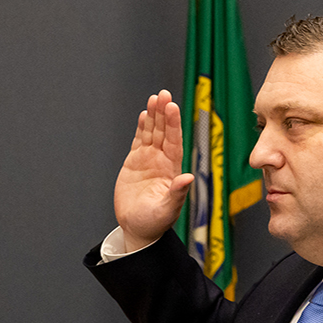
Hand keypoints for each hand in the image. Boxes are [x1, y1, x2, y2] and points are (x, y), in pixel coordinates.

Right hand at [110, 91, 195, 252]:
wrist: (138, 228)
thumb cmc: (155, 222)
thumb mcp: (167, 209)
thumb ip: (177, 193)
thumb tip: (188, 178)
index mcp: (172, 170)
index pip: (174, 142)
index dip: (173, 124)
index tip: (172, 107)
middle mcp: (162, 161)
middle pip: (163, 132)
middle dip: (164, 113)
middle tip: (163, 94)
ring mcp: (149, 161)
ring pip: (152, 133)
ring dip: (154, 116)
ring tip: (154, 98)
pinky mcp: (134, 163)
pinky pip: (139, 141)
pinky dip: (142, 128)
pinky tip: (145, 115)